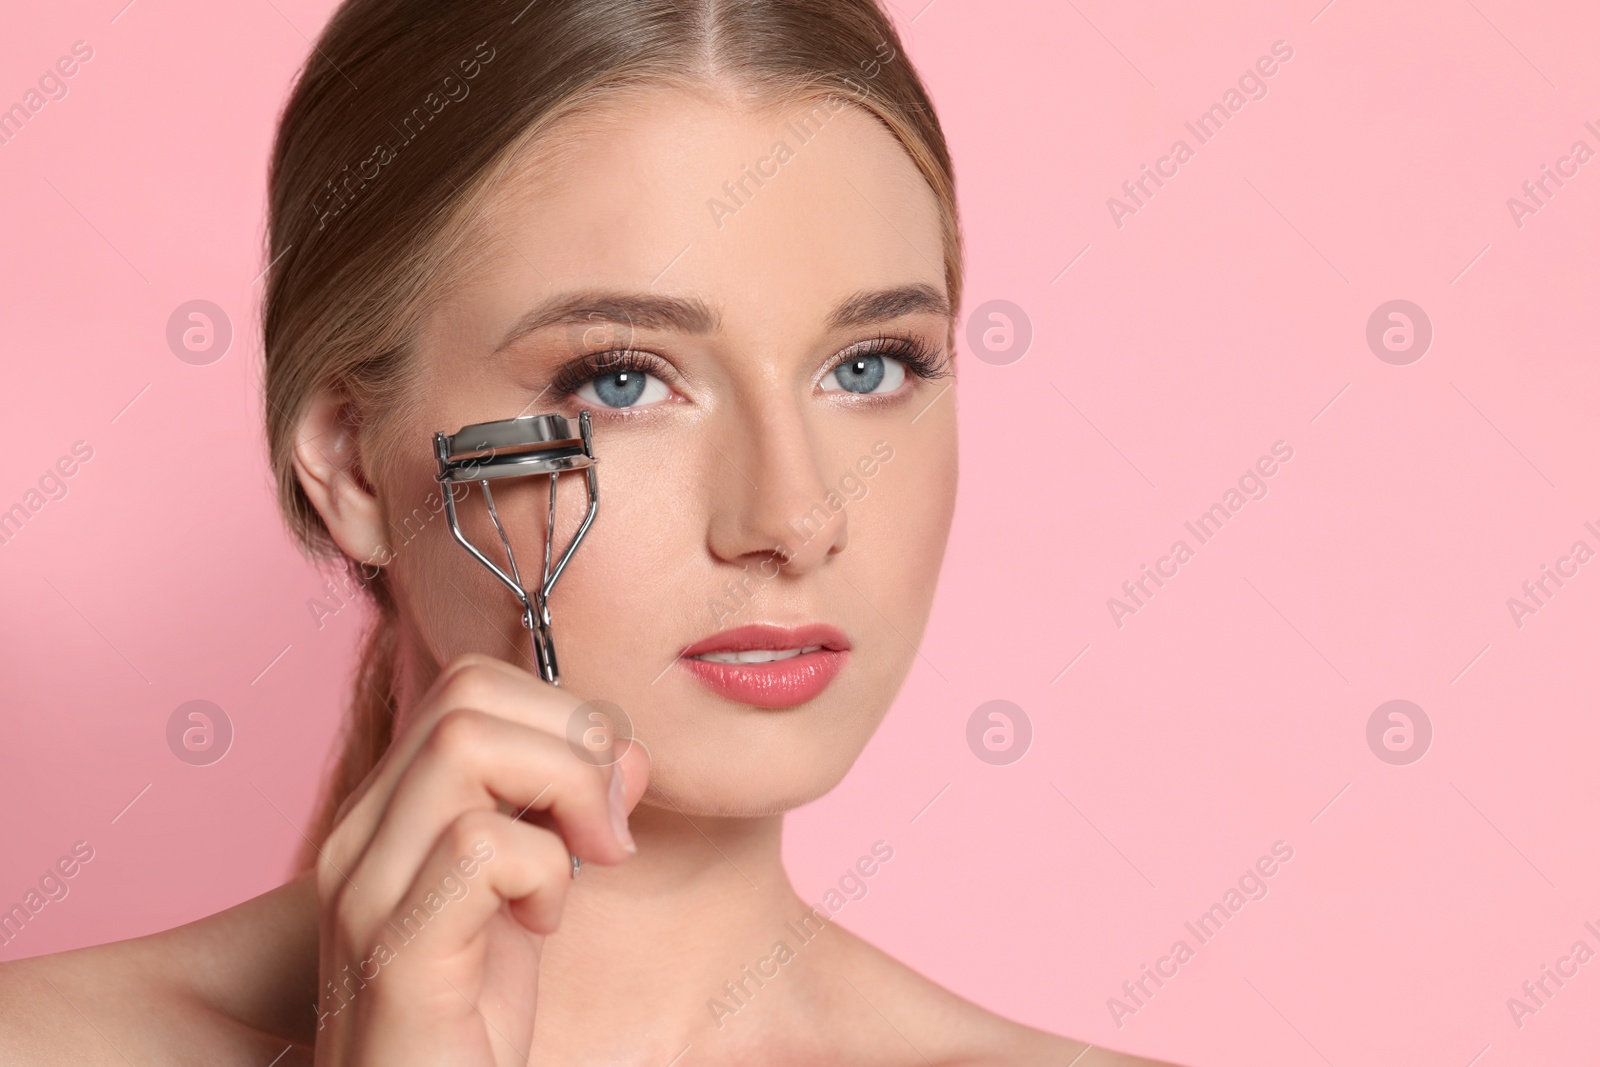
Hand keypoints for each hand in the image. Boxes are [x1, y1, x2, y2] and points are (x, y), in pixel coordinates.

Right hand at [310, 652, 647, 1065]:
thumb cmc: (466, 1023)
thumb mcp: (522, 895)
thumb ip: (558, 815)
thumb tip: (627, 754)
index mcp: (385, 813)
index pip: (469, 683)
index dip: (559, 713)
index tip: (604, 794)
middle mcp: (357, 838)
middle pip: (468, 694)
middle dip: (572, 737)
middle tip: (607, 825)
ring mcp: (364, 892)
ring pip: (466, 746)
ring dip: (566, 790)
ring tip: (583, 862)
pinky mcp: (394, 954)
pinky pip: (479, 847)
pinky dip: (543, 870)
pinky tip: (543, 924)